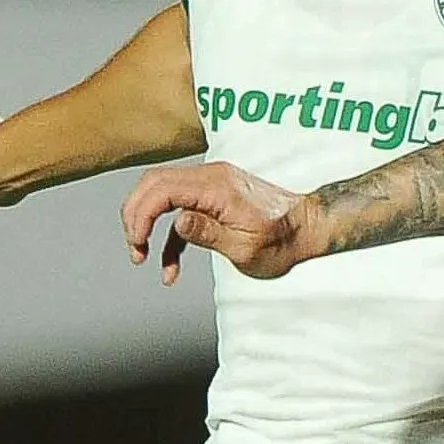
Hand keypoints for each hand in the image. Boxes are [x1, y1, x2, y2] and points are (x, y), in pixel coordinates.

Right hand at [123, 162, 320, 283]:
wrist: (309, 228)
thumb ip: (208, 233)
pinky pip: (181, 210)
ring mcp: (212, 184)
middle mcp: (211, 177)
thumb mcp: (246, 247)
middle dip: (136, 215)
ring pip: (162, 193)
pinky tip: (169, 267)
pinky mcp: (214, 197)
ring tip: (141, 255)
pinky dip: (170, 236)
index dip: (141, 215)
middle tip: (134, 248)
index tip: (137, 244)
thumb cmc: (283, 240)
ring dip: (147, 222)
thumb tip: (177, 222)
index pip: (162, 189)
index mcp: (216, 187)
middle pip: (154, 183)